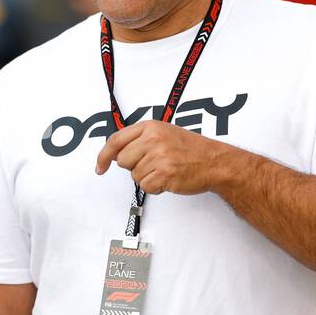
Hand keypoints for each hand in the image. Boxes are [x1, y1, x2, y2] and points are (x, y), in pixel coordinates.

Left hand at [95, 120, 223, 195]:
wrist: (215, 161)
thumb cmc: (191, 149)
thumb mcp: (164, 133)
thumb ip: (141, 139)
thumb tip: (116, 152)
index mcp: (151, 127)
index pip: (116, 140)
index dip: (104, 156)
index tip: (100, 167)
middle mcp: (153, 139)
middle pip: (123, 161)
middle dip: (135, 166)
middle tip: (155, 164)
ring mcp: (158, 156)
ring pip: (134, 175)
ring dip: (148, 177)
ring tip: (166, 169)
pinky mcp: (164, 174)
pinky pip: (146, 187)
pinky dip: (156, 187)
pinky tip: (169, 179)